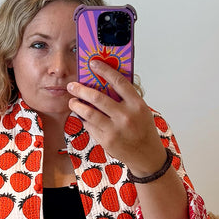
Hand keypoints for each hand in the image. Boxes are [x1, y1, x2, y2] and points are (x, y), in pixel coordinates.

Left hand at [67, 60, 166, 175]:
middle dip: (81, 89)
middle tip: (72, 86)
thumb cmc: (142, 129)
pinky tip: (82, 116)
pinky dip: (84, 120)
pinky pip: (90, 126)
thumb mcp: (140, 110)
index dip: (104, 70)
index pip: (118, 81)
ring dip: (77, 105)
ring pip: (89, 113)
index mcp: (137, 104)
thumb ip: (126, 98)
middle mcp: (126, 116)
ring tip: (72, 101)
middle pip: (97, 97)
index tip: (92, 63)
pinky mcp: (106, 140)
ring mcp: (115, 129)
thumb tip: (104, 82)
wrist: (146, 155)